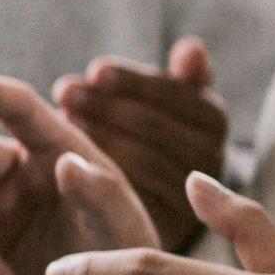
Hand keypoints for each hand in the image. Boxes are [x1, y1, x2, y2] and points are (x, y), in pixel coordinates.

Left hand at [55, 37, 229, 236]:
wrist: (154, 211)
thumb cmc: (153, 142)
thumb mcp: (170, 107)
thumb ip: (180, 80)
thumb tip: (192, 46)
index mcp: (213, 119)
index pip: (172, 92)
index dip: (130, 80)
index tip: (93, 70)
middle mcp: (213, 159)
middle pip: (153, 125)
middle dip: (104, 104)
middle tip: (64, 91)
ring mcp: (193, 195)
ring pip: (142, 158)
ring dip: (98, 135)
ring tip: (61, 118)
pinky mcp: (167, 227)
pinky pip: (132, 195)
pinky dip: (98, 172)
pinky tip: (67, 156)